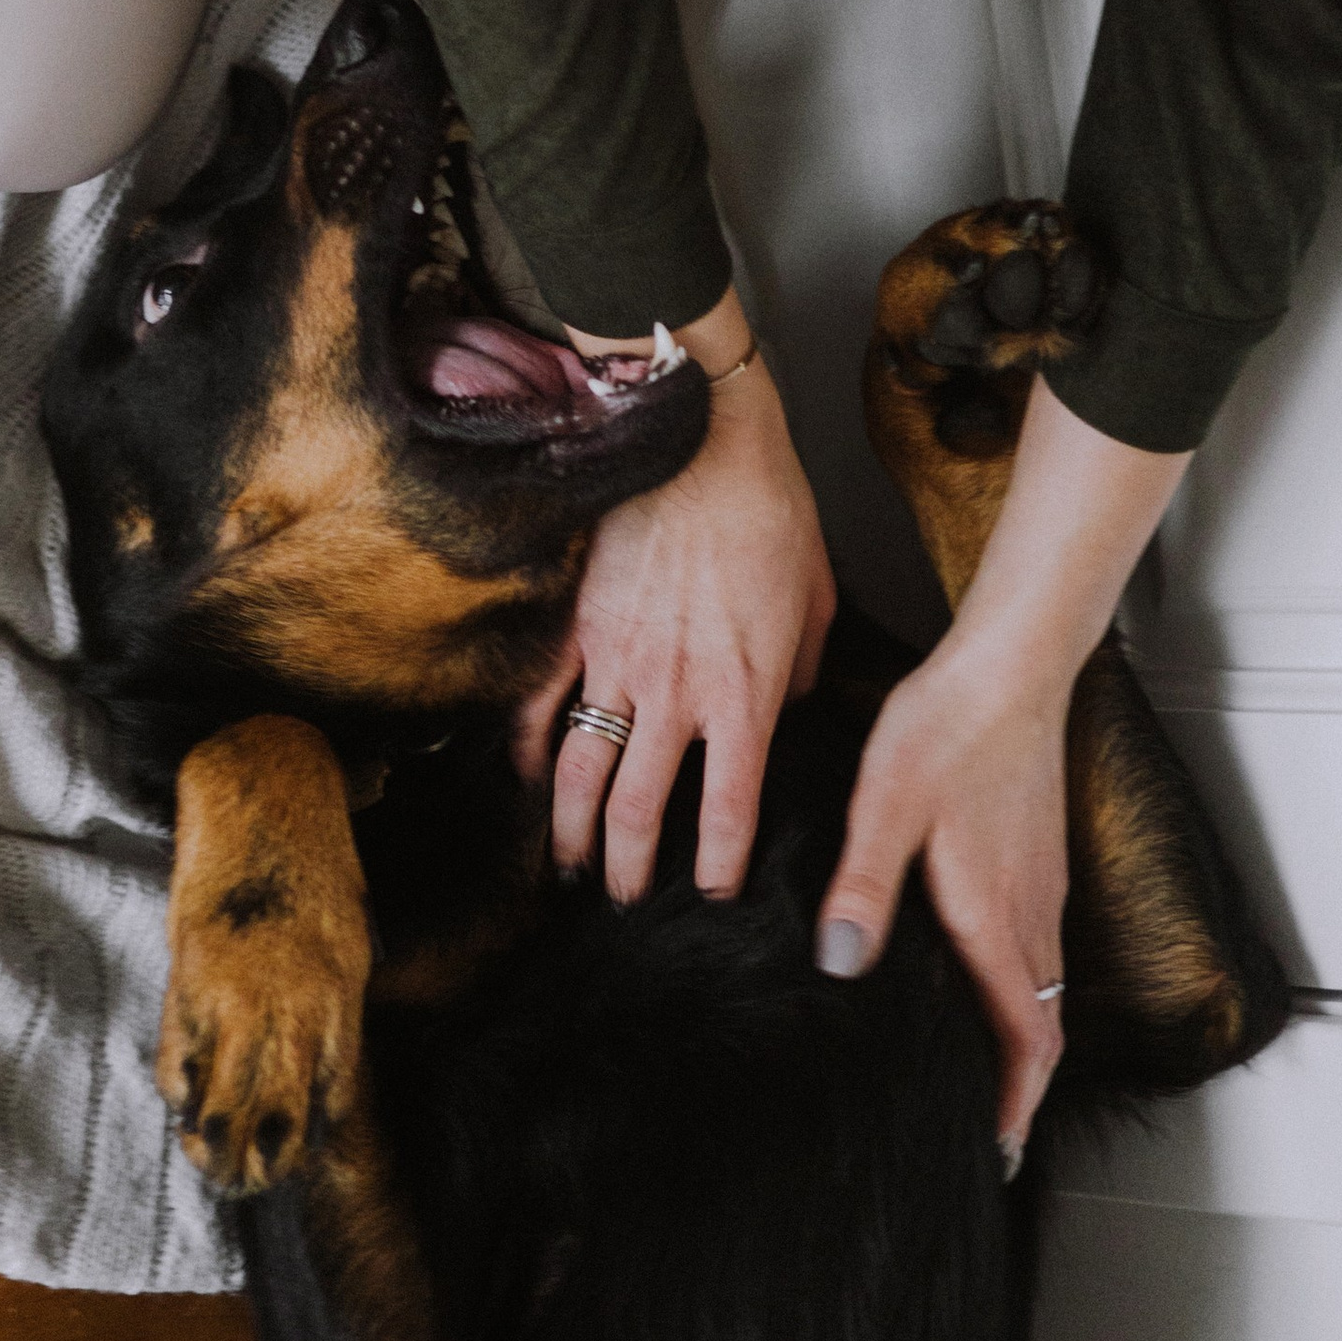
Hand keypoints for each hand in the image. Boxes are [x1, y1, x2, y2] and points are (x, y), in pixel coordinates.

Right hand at [517, 291, 834, 899]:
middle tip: (626, 898)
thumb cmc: (771, 510)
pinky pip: (539, 704)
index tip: (716, 890)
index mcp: (746, 693)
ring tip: (568, 866)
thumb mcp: (816, 596)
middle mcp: (677, 693)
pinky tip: (525, 778)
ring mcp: (617, 662)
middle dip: (630, 868)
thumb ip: (804, 669)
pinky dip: (525, 750)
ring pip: (580, 772)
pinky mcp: (577, 627)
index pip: (730, 809)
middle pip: (641, 810)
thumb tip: (791, 701)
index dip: (720, 863)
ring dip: (571, 830)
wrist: (704, 442)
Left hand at [814, 372, 1189, 1164]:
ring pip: (1041, 987)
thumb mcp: (887, 806)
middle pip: (1040, 1026)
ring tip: (981, 1070)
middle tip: (982, 1130)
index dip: (1013, 1103)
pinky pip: (1036, 946)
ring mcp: (1041, 883)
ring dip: (1018, 1038)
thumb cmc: (950, 729)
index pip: (1024, 1039)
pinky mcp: (1037, 855)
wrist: (1012, 664)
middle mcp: (1030, 910)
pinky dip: (1019, 989)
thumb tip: (844, 965)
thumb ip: (865, 887)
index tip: (993, 1152)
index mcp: (996, 915)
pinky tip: (979, 975)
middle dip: (1017, 1086)